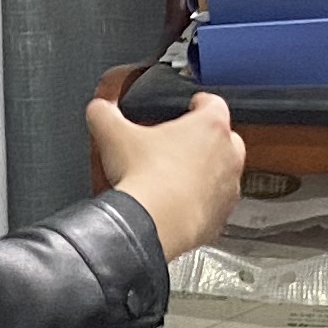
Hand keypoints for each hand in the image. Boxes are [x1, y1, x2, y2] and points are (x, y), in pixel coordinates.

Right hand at [84, 92, 247, 262]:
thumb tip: (99, 109)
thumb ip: (105, 113)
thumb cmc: (145, 179)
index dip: (199, 102)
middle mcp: (228, 155)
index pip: (213, 103)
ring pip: (223, 173)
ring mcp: (228, 187)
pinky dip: (201, 203)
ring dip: (206, 173)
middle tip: (178, 145)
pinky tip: (178, 205)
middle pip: (224, 138)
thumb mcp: (114, 135)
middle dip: (205, 140)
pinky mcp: (222, 216)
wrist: (155, 224)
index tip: (189, 106)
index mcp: (210, 126)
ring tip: (176, 178)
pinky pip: (215, 204)